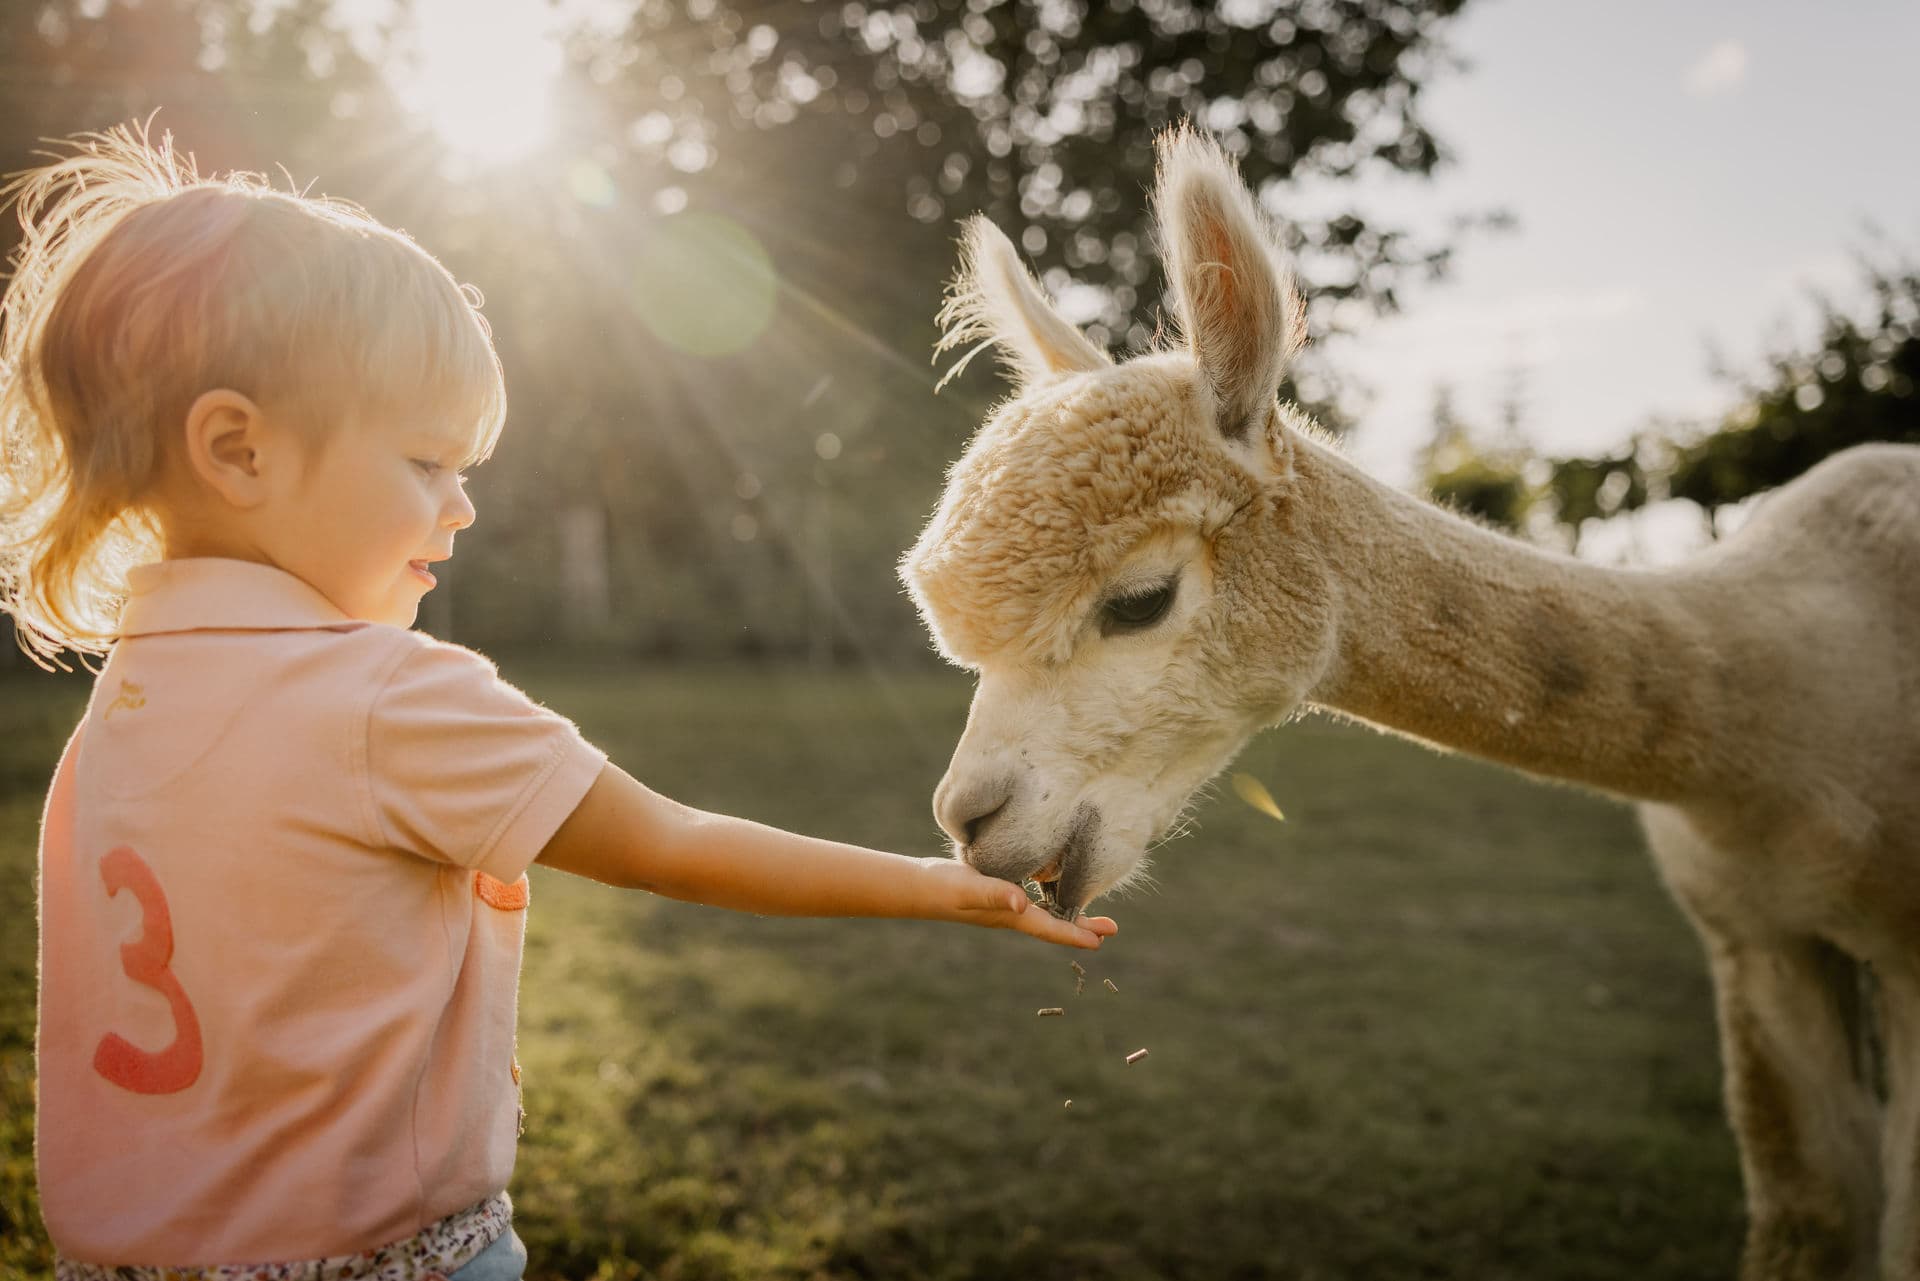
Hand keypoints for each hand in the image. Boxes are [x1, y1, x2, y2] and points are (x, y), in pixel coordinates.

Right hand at [921, 858, 1118, 949]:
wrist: (917, 886)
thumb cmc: (943, 887)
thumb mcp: (971, 887)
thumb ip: (996, 894)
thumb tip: (1022, 905)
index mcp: (1011, 915)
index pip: (1050, 927)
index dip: (1076, 934)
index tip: (1102, 940)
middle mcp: (1011, 914)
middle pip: (1053, 923)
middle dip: (1082, 926)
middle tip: (1111, 928)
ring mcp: (1003, 906)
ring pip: (1044, 913)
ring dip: (1068, 913)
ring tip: (1089, 913)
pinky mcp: (996, 893)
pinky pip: (1030, 901)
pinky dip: (1048, 898)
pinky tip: (1050, 888)